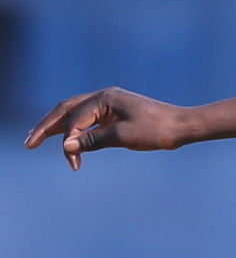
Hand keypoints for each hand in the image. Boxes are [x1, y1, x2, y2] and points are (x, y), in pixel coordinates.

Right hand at [24, 88, 187, 170]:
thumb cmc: (157, 130)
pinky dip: (77, 130)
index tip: (71, 161)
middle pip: (66, 110)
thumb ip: (93, 141)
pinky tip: (68, 141)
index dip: (68, 140)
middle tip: (30, 143)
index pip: (75, 118)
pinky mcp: (116, 113)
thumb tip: (67, 146)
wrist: (183, 126)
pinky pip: (89, 120)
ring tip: (38, 139)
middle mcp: (104, 97)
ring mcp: (110, 104)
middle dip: (47, 126)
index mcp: (105, 98)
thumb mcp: (124, 137)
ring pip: (76, 114)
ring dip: (58, 127)